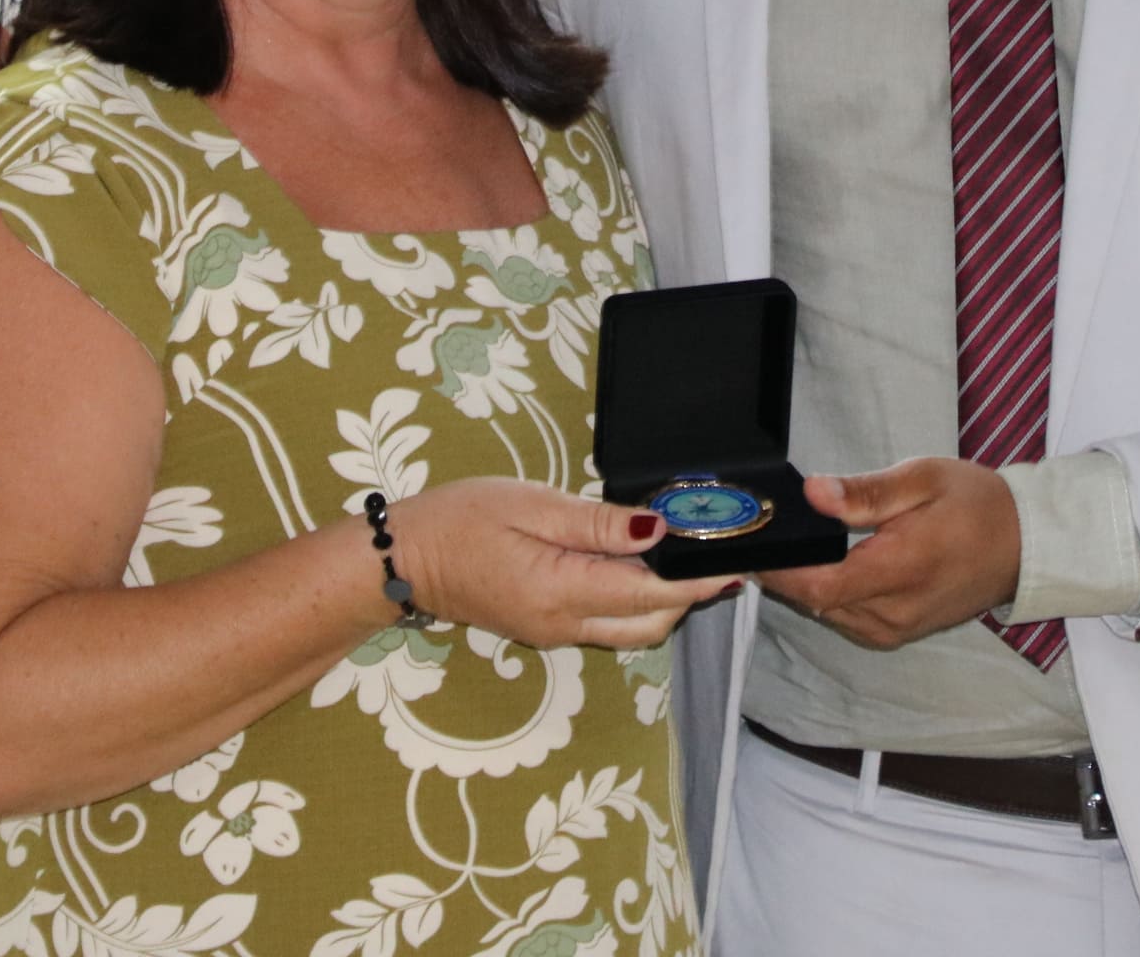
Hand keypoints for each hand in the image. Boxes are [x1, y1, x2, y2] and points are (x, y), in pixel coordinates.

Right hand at [392, 480, 738, 651]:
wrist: (402, 559)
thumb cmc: (460, 520)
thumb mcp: (532, 504)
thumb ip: (599, 523)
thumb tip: (659, 528)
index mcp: (561, 592)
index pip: (652, 592)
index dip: (699, 577)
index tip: (736, 558)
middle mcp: (564, 626)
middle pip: (651, 621)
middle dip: (689, 592)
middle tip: (712, 548)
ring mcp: (555, 635)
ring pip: (632, 629)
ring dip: (664, 599)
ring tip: (682, 552)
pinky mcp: (546, 631)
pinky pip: (606, 623)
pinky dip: (634, 600)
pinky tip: (636, 562)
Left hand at [756, 459, 1021, 650]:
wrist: (1023, 545)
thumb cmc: (976, 505)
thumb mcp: (923, 479)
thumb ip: (864, 492)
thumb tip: (812, 494)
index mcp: (901, 569)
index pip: (820, 585)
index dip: (780, 570)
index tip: (753, 543)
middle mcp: (895, 611)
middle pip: (817, 602)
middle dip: (785, 572)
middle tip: (763, 534)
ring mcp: (897, 628)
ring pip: (829, 613)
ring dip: (804, 584)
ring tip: (789, 545)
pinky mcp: (899, 633)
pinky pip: (848, 618)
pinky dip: (828, 595)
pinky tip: (822, 565)